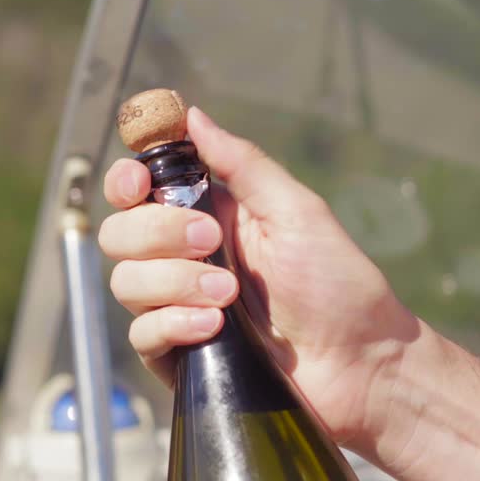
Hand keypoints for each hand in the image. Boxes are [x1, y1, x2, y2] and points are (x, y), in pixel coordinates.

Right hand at [99, 107, 419, 447]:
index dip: (124, 181)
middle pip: (119, 233)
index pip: (136, 190)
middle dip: (158, 233)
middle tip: (212, 243)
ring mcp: (177, 309)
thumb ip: (242, 164)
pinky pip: (142, 335)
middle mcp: (183, 260)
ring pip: (126, 283)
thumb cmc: (339, 284)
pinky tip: (213, 329)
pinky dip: (172, 325)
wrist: (360, 365)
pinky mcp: (180, 355)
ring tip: (229, 297)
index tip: (138, 184)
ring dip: (174, 284)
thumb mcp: (297, 212)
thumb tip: (190, 115)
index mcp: (207, 217)